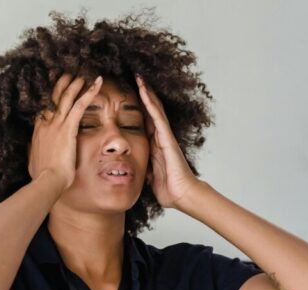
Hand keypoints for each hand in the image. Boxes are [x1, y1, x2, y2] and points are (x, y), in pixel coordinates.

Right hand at [28, 74, 102, 189]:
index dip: (51, 101)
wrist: (47, 181)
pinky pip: (79, 105)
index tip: (56, 94)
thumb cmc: (42, 177)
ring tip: (84, 76)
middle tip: (69, 76)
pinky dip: (89, 92)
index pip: (45, 110)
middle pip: (53, 99)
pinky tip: (97, 83)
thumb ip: (35, 153)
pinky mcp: (68, 128)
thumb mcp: (33, 162)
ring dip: (75, 85)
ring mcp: (56, 125)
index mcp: (38, 132)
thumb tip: (33, 153)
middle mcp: (45, 124)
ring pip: (66, 97)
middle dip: (62, 85)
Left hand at [136, 75, 200, 208]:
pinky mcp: (167, 138)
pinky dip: (149, 102)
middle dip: (142, 94)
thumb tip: (131, 166)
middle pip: (150, 110)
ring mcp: (164, 136)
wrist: (181, 195)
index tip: (125, 95)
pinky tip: (143, 89)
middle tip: (133, 77)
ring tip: (138, 75)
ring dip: (146, 91)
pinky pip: (157, 116)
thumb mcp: (149, 174)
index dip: (136, 107)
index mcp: (154, 144)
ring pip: (154, 108)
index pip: (144, 121)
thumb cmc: (168, 188)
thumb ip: (143, 166)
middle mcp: (160, 136)